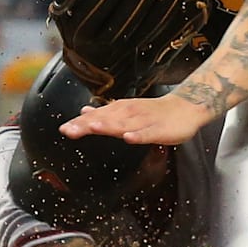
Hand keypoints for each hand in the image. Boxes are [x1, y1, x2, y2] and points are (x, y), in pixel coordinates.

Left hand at [59, 93, 209, 144]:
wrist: (184, 108)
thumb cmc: (153, 112)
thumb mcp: (126, 110)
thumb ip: (105, 113)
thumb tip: (83, 112)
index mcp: (120, 110)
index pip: (97, 117)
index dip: (80, 123)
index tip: (63, 129)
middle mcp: (129, 114)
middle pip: (105, 120)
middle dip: (86, 125)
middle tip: (68, 130)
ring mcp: (144, 121)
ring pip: (123, 125)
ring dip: (107, 126)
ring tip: (92, 128)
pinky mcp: (159, 130)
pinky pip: (147, 133)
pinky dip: (137, 135)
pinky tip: (128, 138)